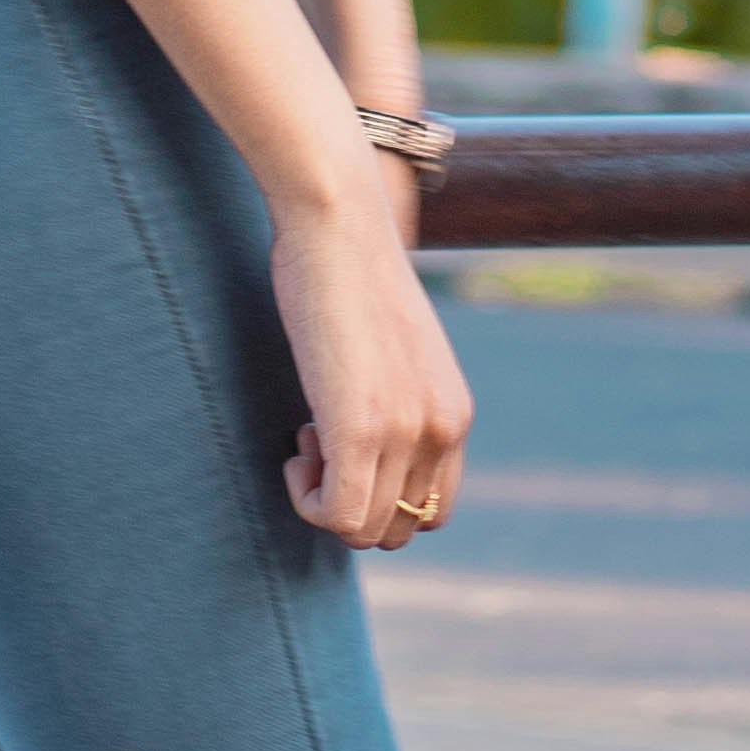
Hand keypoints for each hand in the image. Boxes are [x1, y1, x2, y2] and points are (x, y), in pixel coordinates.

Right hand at [270, 159, 471, 551]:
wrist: (337, 220)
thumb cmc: (351, 270)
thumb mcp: (397, 348)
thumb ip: (402, 399)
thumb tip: (366, 440)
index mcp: (454, 412)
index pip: (433, 508)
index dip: (381, 495)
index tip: (344, 443)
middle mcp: (441, 429)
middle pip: (401, 529)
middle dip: (353, 502)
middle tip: (319, 439)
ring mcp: (405, 432)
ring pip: (367, 530)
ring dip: (326, 499)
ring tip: (306, 434)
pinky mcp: (360, 429)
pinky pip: (340, 517)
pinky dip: (309, 501)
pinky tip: (295, 449)